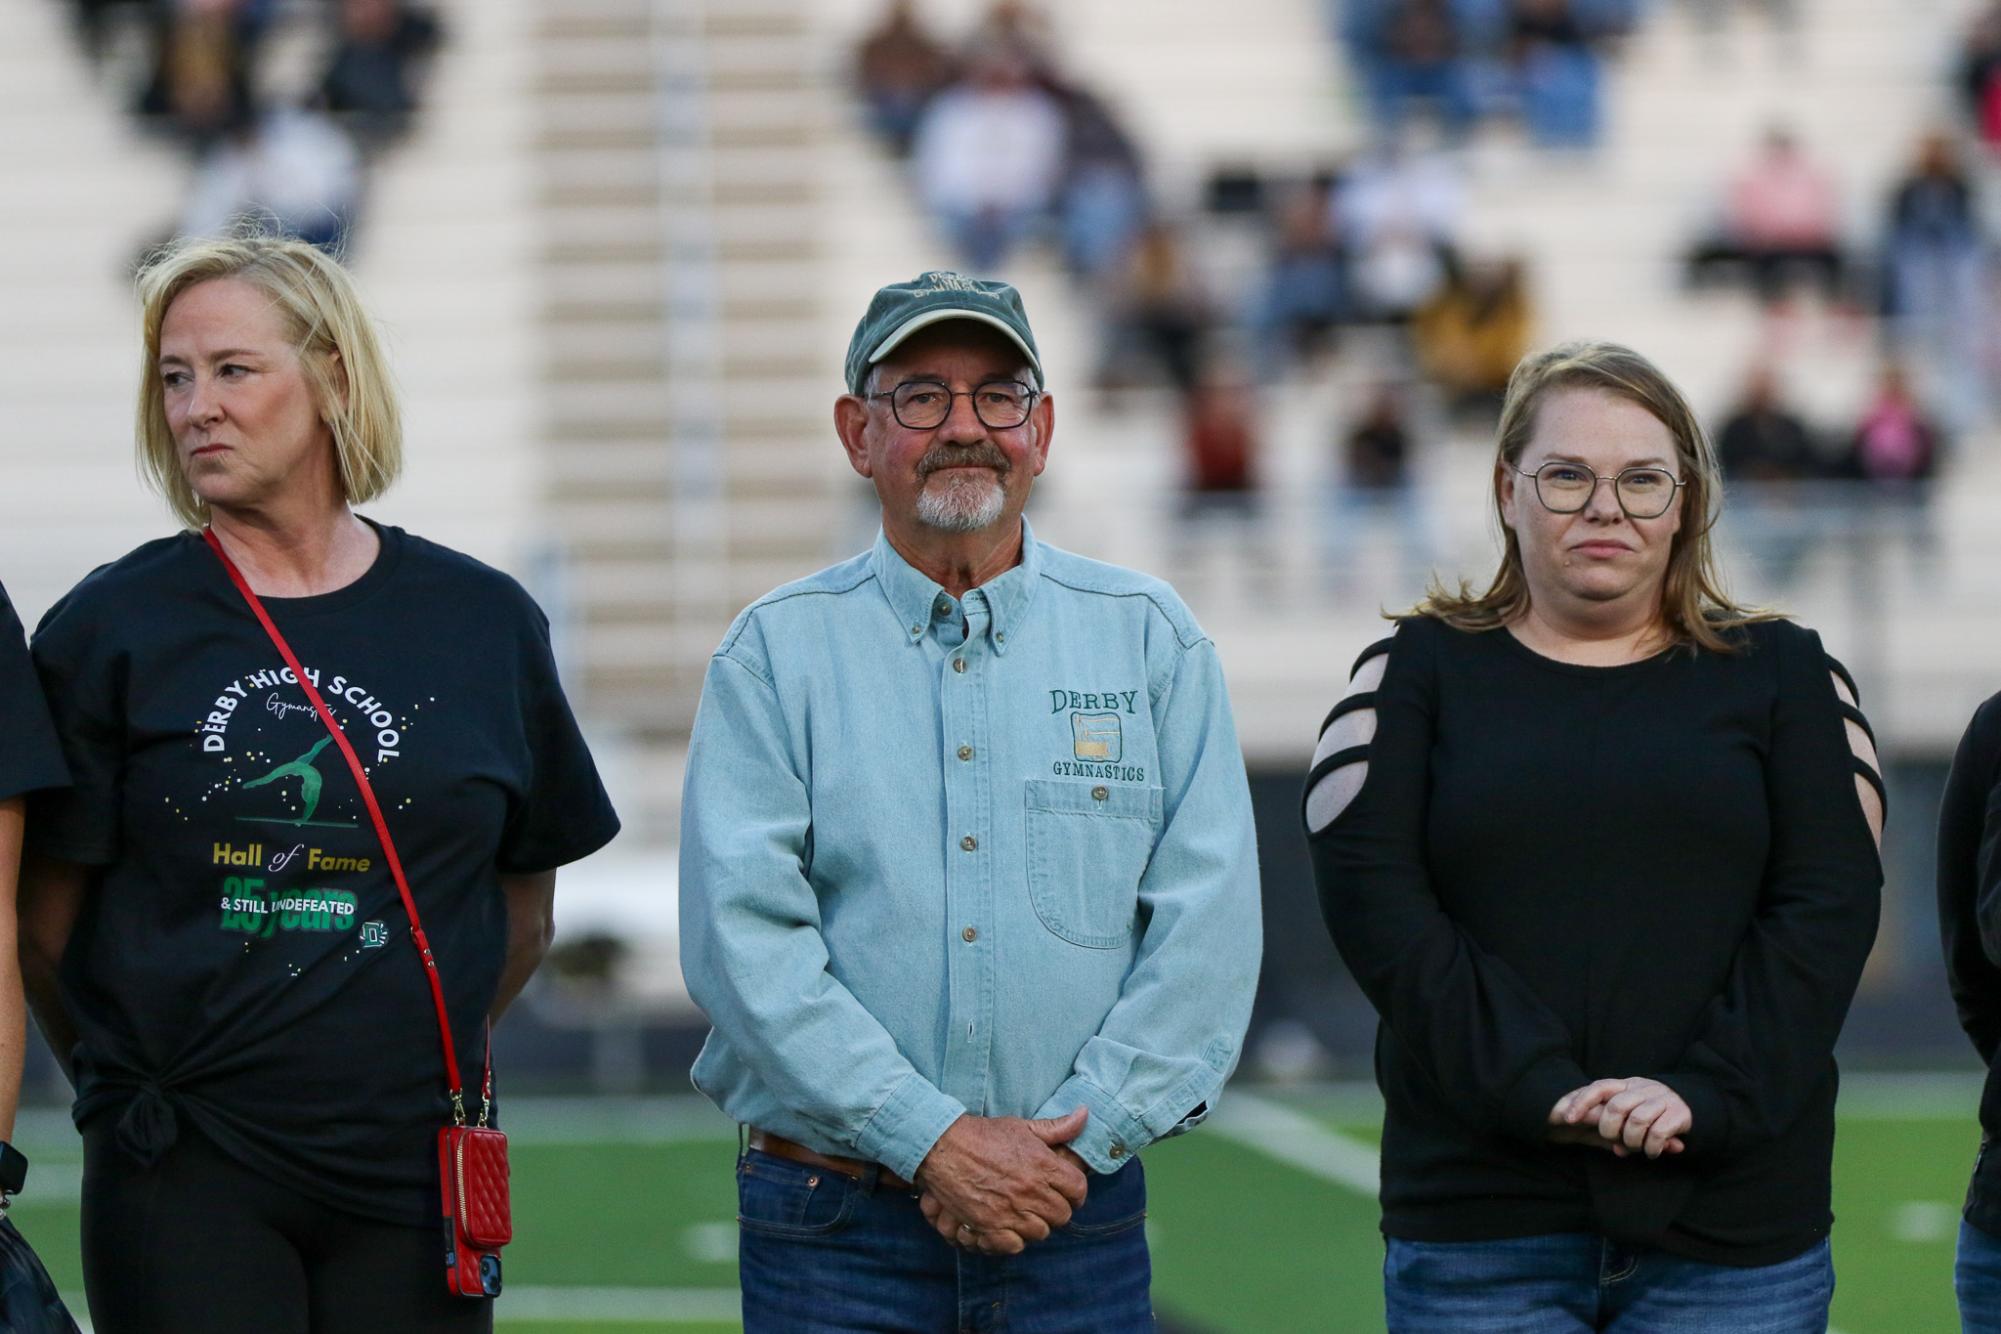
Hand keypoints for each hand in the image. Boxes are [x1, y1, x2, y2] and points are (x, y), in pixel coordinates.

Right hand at [914, 1109, 1089, 1254]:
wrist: (943, 1146)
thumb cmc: (983, 1135)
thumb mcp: (1022, 1127)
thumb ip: (1056, 1127)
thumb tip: (1084, 1115)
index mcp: (1042, 1165)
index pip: (1078, 1189)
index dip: (1076, 1193)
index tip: (1068, 1193)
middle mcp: (1030, 1190)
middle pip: (1062, 1215)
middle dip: (1056, 1210)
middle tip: (1043, 1203)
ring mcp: (1010, 1210)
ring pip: (1040, 1232)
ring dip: (1035, 1225)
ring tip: (1025, 1214)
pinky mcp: (989, 1225)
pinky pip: (1015, 1245)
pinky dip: (1013, 1239)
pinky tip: (1007, 1227)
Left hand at [1549, 1078, 1688, 1158]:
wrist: (1696, 1103)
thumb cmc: (1654, 1113)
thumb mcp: (1632, 1115)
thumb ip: (1617, 1128)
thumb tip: (1616, 1150)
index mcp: (1627, 1085)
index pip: (1599, 1087)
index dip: (1582, 1102)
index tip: (1568, 1119)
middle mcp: (1643, 1088)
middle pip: (1616, 1107)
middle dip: (1610, 1130)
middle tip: (1616, 1142)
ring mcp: (1662, 1099)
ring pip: (1637, 1121)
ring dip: (1632, 1141)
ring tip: (1636, 1148)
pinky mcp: (1679, 1113)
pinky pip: (1658, 1133)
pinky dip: (1651, 1147)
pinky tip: (1651, 1153)